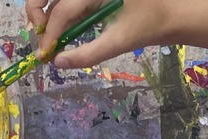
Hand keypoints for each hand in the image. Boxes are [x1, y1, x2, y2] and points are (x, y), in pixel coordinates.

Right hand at [26, 0, 177, 68]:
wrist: (171, 14)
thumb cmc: (148, 26)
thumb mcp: (119, 42)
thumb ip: (88, 54)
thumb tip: (58, 63)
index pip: (63, 9)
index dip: (50, 33)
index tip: (44, 55)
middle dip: (36, 11)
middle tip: (39, 37)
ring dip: (44, 15)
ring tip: (46, 39)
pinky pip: (65, 2)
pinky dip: (57, 16)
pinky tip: (57, 35)